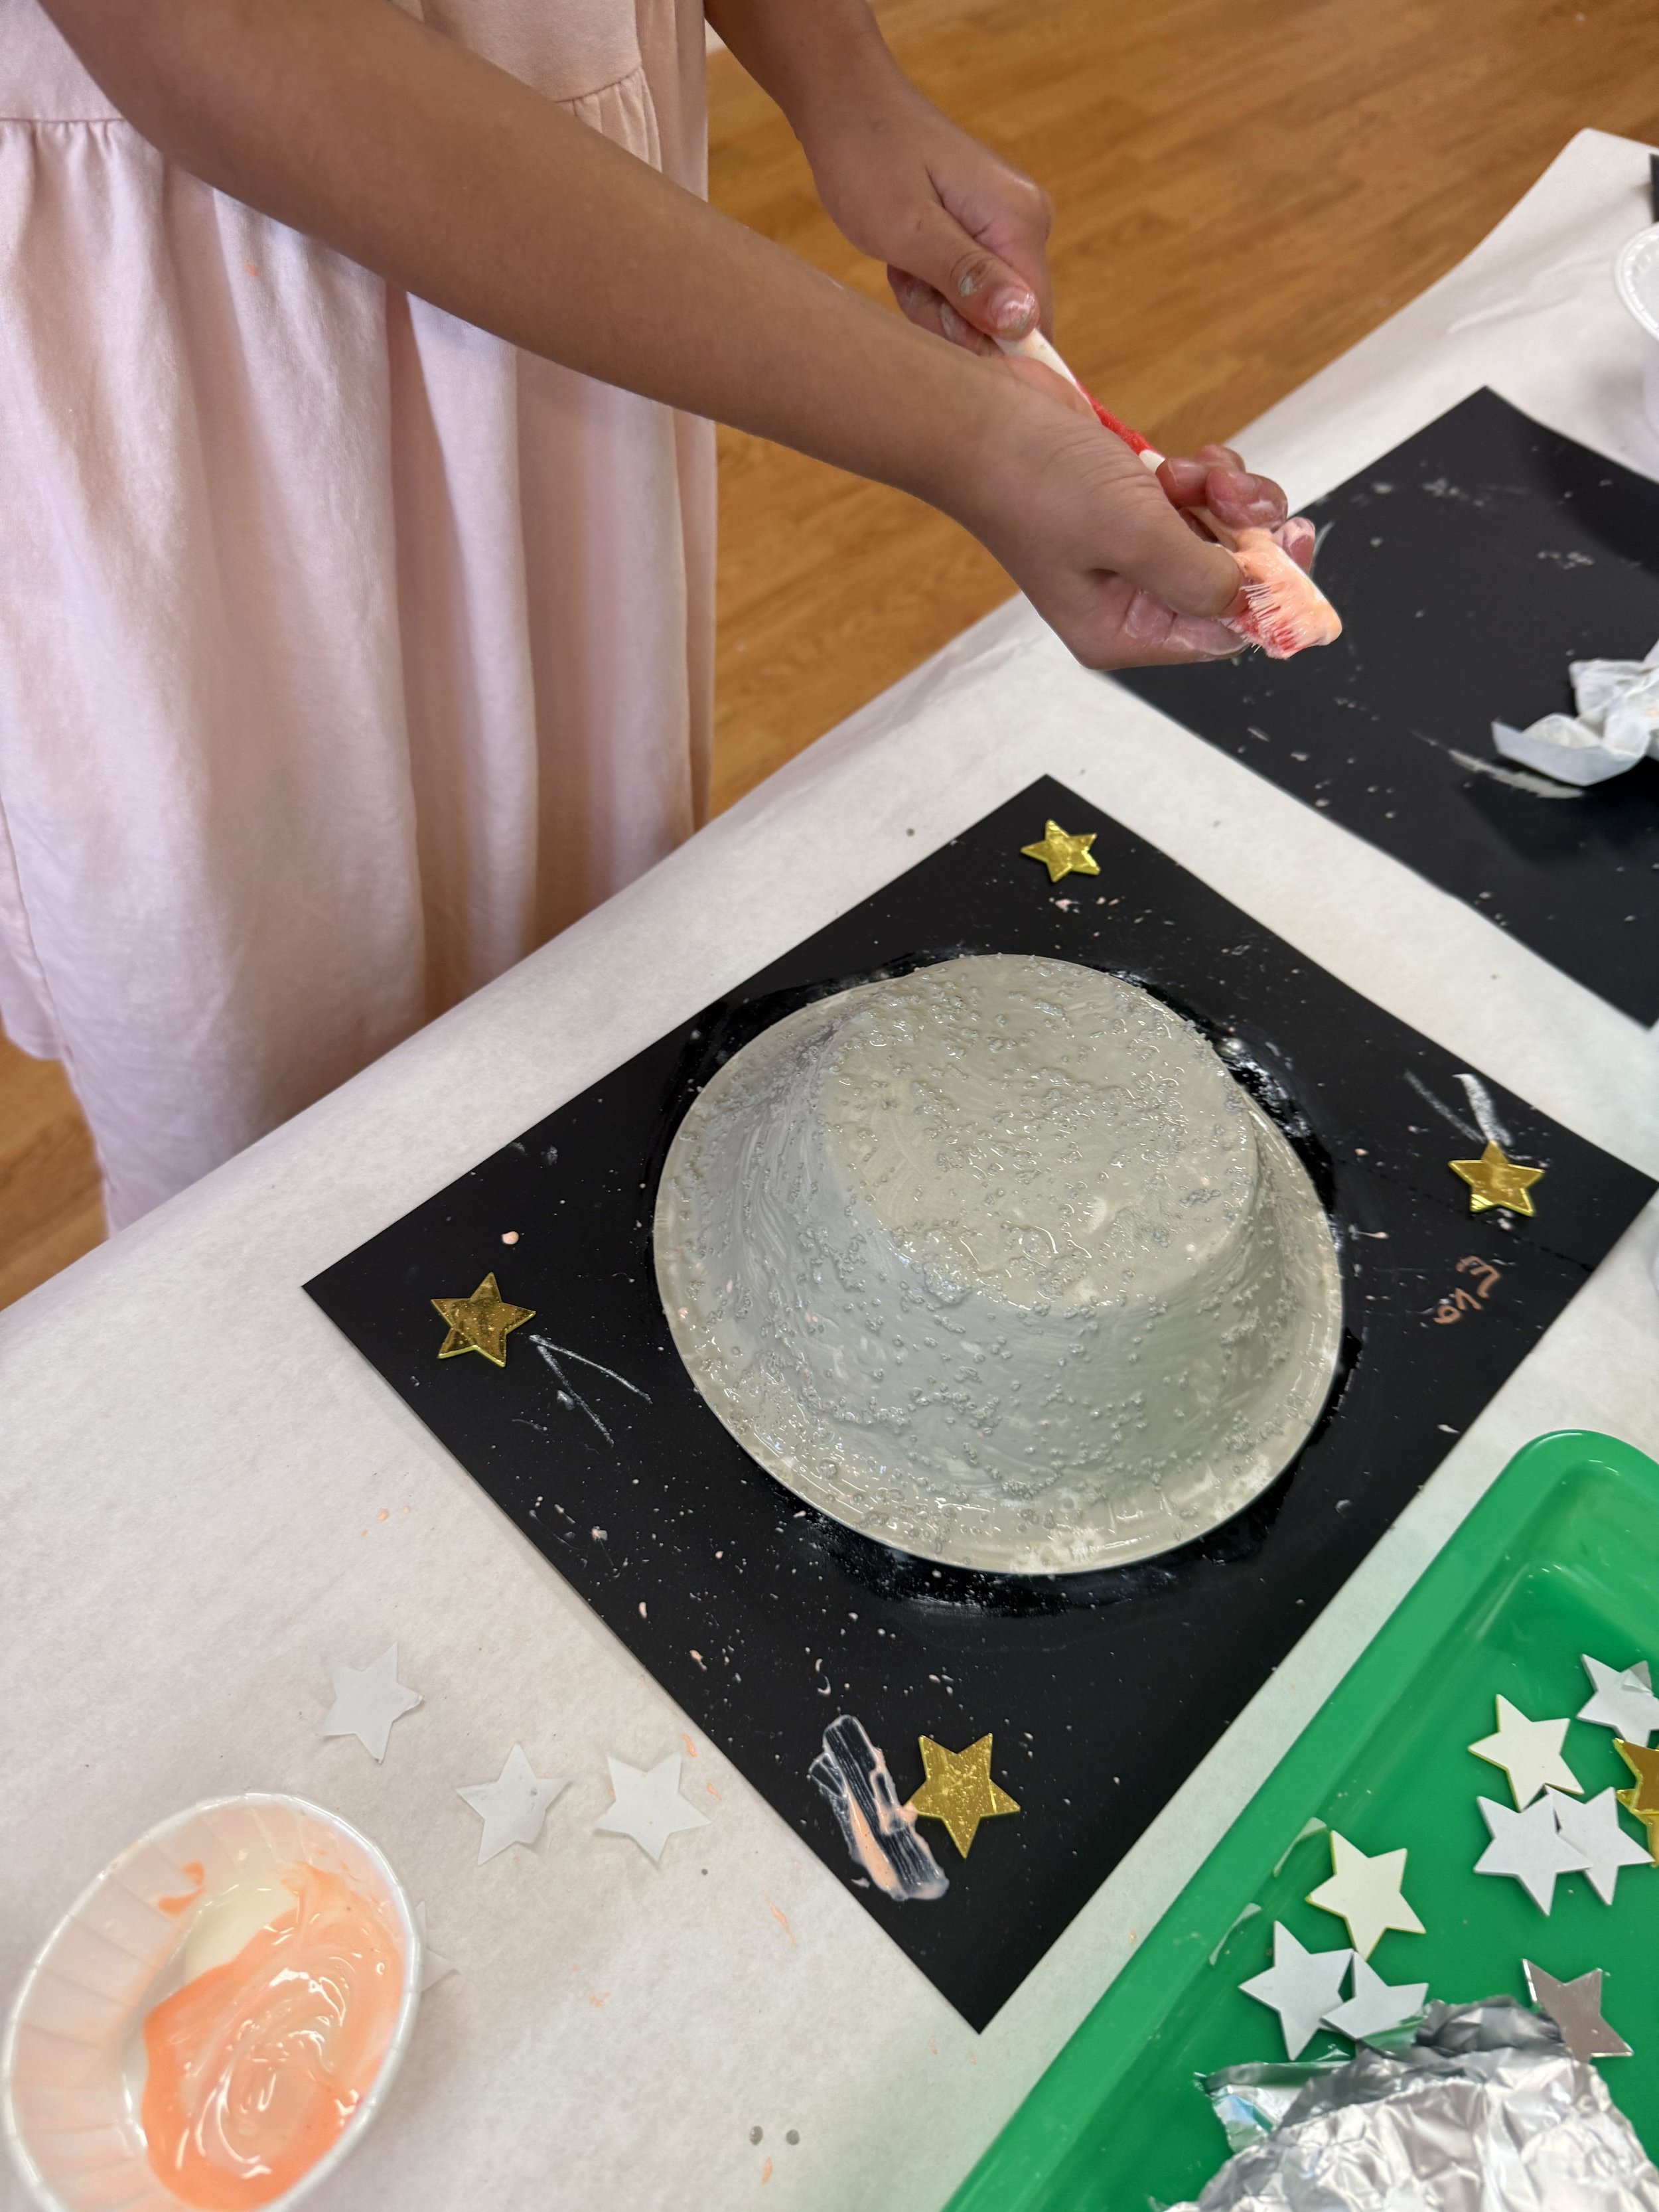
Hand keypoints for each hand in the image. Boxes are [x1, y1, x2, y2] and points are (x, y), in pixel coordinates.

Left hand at [799, 76, 1052, 352]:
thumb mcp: (910, 230)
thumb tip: (1023, 322)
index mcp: (1020, 222)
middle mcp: (1028, 223)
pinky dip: (931, 285)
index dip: (991, 348)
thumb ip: (967, 279)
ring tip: (903, 260)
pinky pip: (967, 289)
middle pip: (1007, 321)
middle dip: (951, 319)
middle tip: (908, 276)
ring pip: (982, 311)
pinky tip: (908, 255)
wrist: (847, 104)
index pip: (1036, 322)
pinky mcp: (986, 230)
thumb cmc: (868, 160)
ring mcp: (1008, 226)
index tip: (938, 323)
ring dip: (934, 302)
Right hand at [954, 369, 1303, 668]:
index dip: (1269, 595)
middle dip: (1245, 534)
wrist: (982, 416)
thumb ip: (1201, 576)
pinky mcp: (1137, 505)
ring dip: (1226, 495)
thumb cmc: (1033, 481)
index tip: (1299, 546)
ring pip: (1223, 534)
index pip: (1221, 634)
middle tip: (1239, 498)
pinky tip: (1177, 461)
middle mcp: (1130, 599)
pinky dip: (1205, 474)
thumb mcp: (1131, 537)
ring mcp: (1134, 550)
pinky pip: (1203, 499)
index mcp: (1120, 630)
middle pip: (1231, 583)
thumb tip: (1251, 594)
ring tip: (1193, 470)